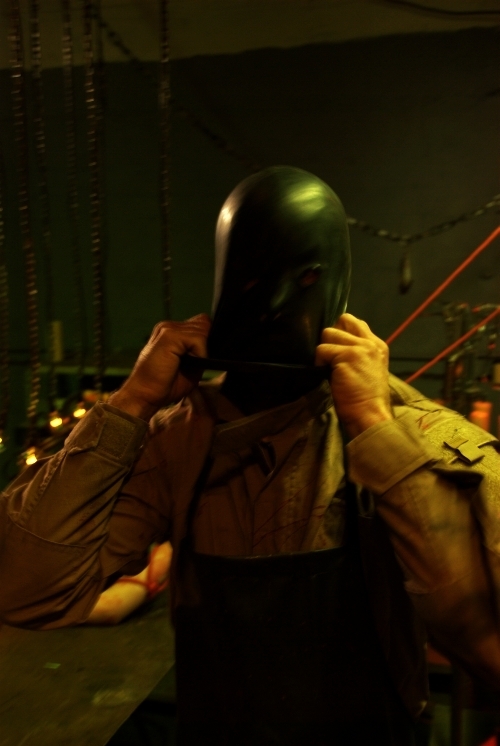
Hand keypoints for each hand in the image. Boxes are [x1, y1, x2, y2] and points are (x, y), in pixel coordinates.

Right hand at [109, 314, 210, 419]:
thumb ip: (200, 352)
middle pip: (204, 324)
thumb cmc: (165, 385)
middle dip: (205, 345)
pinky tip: (187, 364)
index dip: (206, 340)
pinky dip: (199, 354)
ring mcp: (168, 329)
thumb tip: (215, 344)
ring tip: (186, 365)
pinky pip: (198, 338)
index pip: (200, 324)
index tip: (200, 358)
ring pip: (203, 330)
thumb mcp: (190, 366)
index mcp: (172, 332)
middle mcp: (169, 326)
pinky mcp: (169, 336)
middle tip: (191, 364)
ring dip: (201, 350)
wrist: (144, 395)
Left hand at [315, 313, 391, 437]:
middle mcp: (370, 342)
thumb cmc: (367, 399)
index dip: (342, 332)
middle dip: (332, 335)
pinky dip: (319, 362)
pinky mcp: (347, 355)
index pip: (357, 323)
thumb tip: (337, 345)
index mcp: (378, 346)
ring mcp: (359, 347)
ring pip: (329, 333)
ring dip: (324, 350)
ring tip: (327, 367)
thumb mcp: (369, 370)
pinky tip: (325, 374)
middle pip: (343, 319)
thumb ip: (358, 354)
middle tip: (330, 354)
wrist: (370, 415)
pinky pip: (322, 349)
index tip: (337, 349)